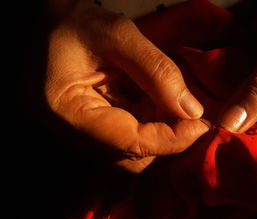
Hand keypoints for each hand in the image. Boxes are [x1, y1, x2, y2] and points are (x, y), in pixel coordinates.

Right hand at [45, 0, 206, 172]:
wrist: (51, 23)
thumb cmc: (75, 20)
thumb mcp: (119, 35)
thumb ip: (158, 72)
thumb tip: (193, 112)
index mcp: (67, 110)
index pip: (128, 143)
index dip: (170, 139)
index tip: (202, 126)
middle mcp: (71, 132)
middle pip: (130, 156)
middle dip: (166, 138)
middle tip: (190, 114)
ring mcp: (80, 133)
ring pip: (131, 152)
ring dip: (160, 131)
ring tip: (173, 103)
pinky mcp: (91, 128)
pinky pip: (127, 137)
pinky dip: (149, 123)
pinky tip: (157, 102)